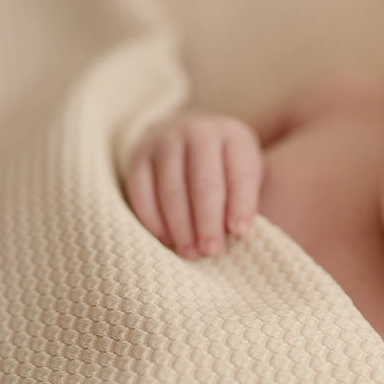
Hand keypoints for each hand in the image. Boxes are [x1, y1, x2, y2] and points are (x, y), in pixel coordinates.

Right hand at [126, 111, 262, 257]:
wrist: (188, 136)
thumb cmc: (224, 164)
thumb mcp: (244, 170)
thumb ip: (244, 197)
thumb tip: (236, 230)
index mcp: (232, 134)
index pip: (240, 172)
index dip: (241, 204)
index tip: (240, 231)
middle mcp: (197, 131)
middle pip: (204, 182)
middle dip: (208, 220)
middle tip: (211, 249)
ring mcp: (164, 140)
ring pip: (171, 189)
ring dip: (181, 226)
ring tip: (191, 252)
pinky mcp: (138, 156)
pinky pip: (142, 191)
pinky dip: (153, 219)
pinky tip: (165, 240)